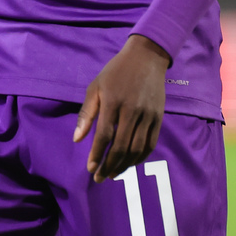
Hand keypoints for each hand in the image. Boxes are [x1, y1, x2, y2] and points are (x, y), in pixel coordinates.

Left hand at [73, 35, 169, 181]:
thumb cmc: (116, 72)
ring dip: (124, 166)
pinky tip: (130, 163)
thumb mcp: (96, 86)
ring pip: (137, 149)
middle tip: (100, 178)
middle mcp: (131, 110)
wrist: (146, 57)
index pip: (104, 135)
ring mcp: (147, 115)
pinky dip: (140, 158)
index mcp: (112, 101)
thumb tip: (77, 140)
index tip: (90, 169)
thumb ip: (86, 113)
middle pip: (121, 147)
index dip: (96, 155)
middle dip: (109, 166)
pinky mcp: (159, 118)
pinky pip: (150, 144)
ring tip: (113, 174)